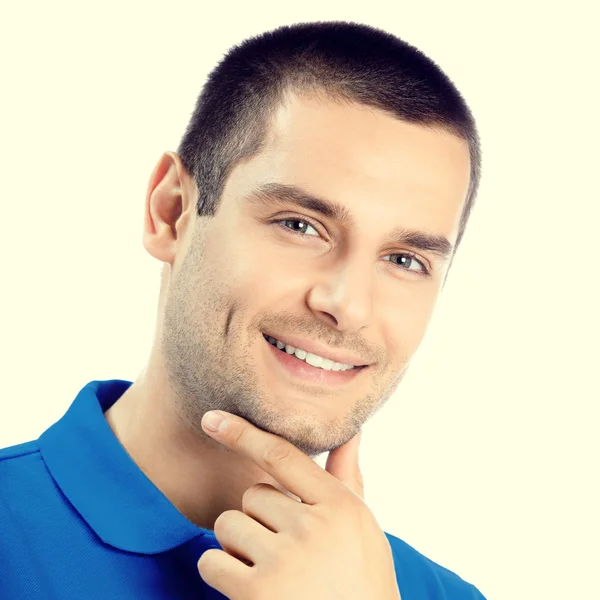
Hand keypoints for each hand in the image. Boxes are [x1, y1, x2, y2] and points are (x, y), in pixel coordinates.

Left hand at [197, 410, 400, 599]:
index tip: (213, 420)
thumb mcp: (364, 528)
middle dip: (258, 519)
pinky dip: (220, 572)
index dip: (244, 434)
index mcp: (340, 506)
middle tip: (284, 550)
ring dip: (238, 546)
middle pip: (252, 496)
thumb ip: (348, 478)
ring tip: (270, 571)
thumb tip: (351, 431)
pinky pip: (211, 562)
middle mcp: (312, 527)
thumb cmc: (361, 582)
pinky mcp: (256, 593)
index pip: (282, 456)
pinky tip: (248, 587)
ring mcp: (284, 560)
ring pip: (228, 525)